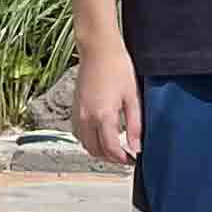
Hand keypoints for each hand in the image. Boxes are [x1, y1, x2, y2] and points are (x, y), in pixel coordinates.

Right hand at [72, 45, 141, 167]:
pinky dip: (89, 140)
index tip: (133, 160)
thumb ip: (135, 125)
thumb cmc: (117, 69)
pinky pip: (79, 133)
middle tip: (127, 156)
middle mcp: (86, 118)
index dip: (123, 159)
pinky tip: (102, 135)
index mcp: (103, 116)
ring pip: (85, 144)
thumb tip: (137, 146)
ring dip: (99, 150)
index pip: (111, 149)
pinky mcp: (74, 108)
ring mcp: (77, 114)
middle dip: (111, 158)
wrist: (98, 51)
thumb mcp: (133, 98)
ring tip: (116, 148)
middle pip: (96, 151)